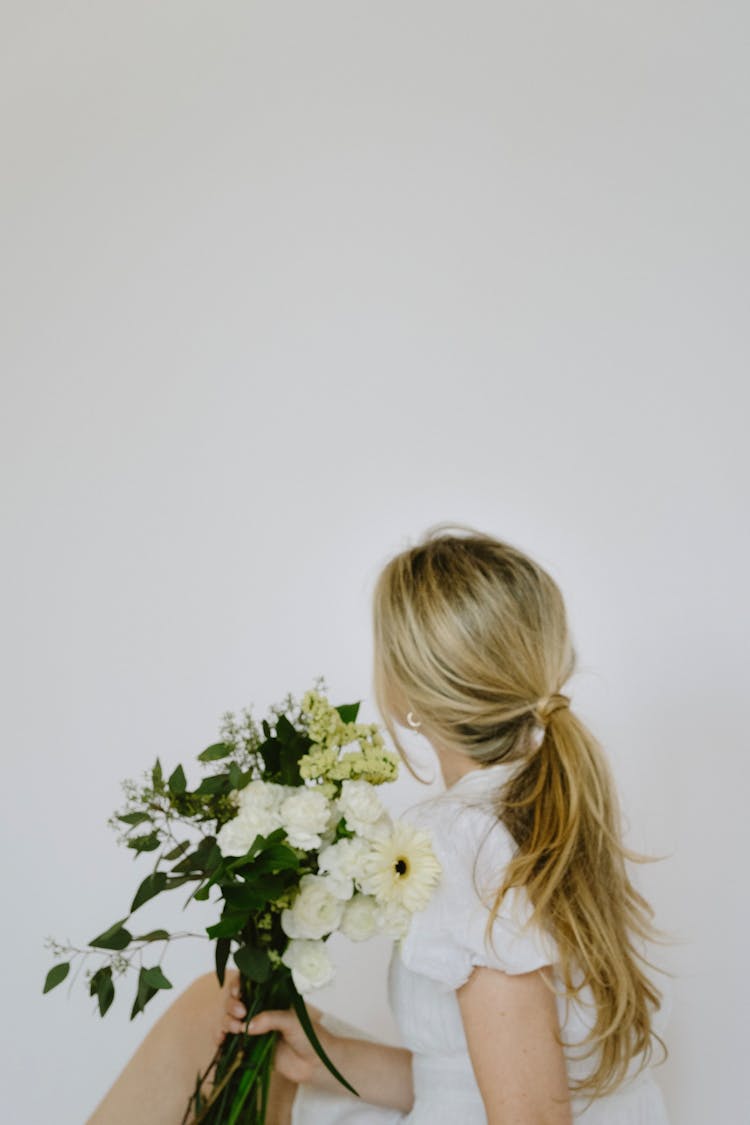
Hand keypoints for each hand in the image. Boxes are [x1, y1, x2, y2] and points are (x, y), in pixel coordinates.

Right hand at [217, 969, 327, 1084]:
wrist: (314, 1063)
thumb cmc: (308, 1036)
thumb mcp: (291, 1021)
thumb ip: (270, 1019)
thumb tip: (248, 1026)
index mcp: (269, 997)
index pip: (247, 983)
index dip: (238, 984)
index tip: (238, 992)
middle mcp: (257, 1009)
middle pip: (233, 1000)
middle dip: (231, 1005)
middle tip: (241, 1013)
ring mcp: (251, 1028)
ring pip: (228, 1018)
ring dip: (226, 1021)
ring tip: (236, 1030)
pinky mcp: (248, 1046)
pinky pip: (228, 1040)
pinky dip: (221, 1038)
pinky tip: (221, 1041)